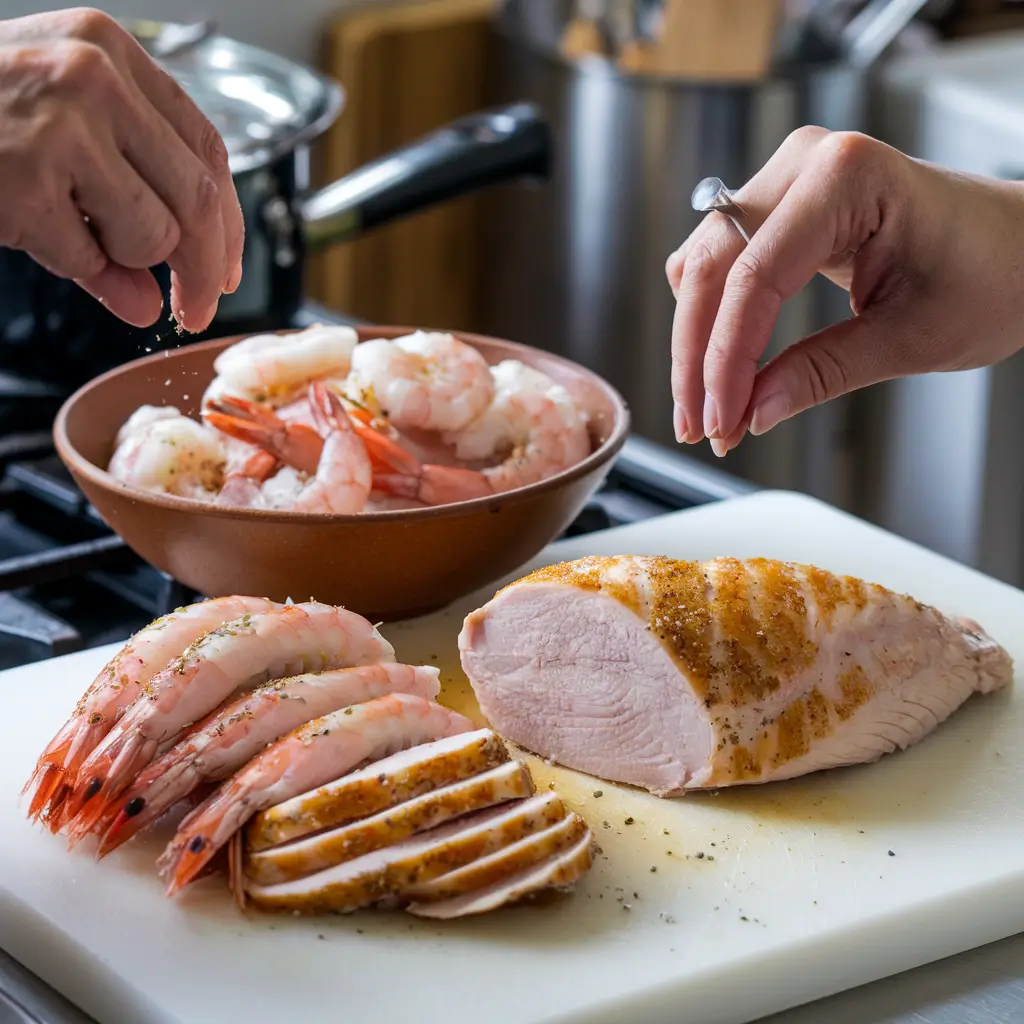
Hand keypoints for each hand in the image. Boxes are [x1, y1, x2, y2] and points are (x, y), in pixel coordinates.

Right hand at [0, 8, 243, 330]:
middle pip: (200, 199)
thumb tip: (152, 303)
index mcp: (112, 52)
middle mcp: (96, 77)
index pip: (209, 149)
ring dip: (126, 259)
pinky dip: (75, 266)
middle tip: (194, 308)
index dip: (229, 222)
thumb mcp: (59, 134)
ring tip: (74, 228)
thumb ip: (122, 205)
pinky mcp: (26, 177)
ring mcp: (62, 125)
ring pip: (156, 233)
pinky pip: (91, 259)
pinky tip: (32, 228)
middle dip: (204, 269)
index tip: (225, 269)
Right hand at [665, 127, 1023, 455]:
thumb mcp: (910, 339)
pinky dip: (711, 318)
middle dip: (697, 356)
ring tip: (708, 406)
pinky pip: (718, 262)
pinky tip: (718, 365)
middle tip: (702, 425)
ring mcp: (787, 180)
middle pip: (712, 269)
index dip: (726, 359)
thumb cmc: (993, 272)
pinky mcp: (779, 206)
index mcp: (848, 177)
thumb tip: (753, 411)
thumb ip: (821, 374)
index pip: (755, 278)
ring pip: (702, 267)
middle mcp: (807, 163)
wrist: (1022, 248)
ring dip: (695, 341)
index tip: (724, 419)